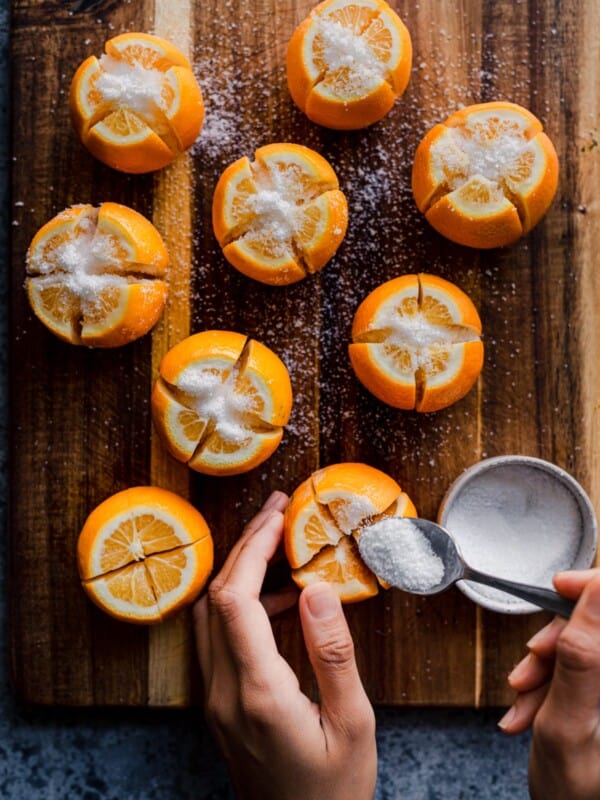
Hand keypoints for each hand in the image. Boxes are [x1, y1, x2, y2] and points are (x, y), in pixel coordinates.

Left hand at [193, 492, 376, 799]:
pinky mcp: (219, 705)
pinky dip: (240, 605)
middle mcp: (224, 692)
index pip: (235, 599)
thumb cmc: (334, 791)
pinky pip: (218, 638)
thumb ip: (333, 653)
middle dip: (245, 546)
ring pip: (211, 615)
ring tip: (279, 545)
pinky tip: (279, 600)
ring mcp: (215, 700)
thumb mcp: (354, 724)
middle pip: (216, 597)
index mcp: (259, 693)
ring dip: (239, 572)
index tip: (279, 516)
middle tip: (277, 512)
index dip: (252, 547)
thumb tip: (317, 588)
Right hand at [499, 568, 599, 799]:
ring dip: (544, 669)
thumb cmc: (577, 795)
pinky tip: (528, 709)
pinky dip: (548, 685)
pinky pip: (575, 670)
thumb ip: (580, 655)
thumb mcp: (566, 723)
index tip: (559, 585)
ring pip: (581, 648)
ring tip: (522, 701)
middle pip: (595, 628)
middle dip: (554, 643)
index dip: (592, 587)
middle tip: (528, 666)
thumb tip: (597, 587)